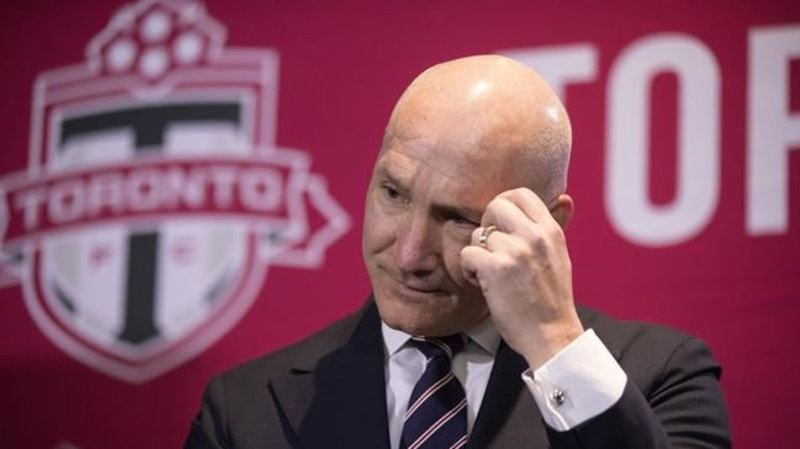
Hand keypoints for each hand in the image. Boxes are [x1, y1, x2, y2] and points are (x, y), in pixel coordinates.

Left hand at [460, 188, 583, 368]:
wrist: (551, 335)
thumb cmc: (551, 300)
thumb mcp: (560, 256)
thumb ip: (549, 230)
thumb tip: (563, 198)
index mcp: (551, 231)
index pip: (521, 194)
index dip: (504, 204)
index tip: (500, 224)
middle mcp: (534, 236)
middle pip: (496, 205)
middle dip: (486, 224)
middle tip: (490, 248)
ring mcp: (515, 251)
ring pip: (478, 234)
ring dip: (478, 254)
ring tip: (490, 273)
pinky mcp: (496, 268)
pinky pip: (468, 253)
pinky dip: (468, 269)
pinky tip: (480, 282)